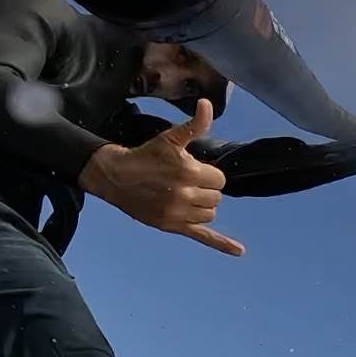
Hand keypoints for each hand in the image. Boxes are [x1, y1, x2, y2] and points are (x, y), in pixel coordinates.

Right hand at [80, 99, 244, 255]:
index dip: (208, 174)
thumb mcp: (170, 137)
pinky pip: (203, 237)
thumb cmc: (146, 155)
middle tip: (184, 183)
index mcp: (189, 172)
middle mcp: (186, 195)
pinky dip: (222, 245)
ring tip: (183, 196)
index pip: (219, 179)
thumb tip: (207, 105)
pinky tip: (239, 251)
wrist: (116, 177)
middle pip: (216, 197)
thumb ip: (194, 125)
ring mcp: (179, 213)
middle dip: (205, 189)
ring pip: (210, 214)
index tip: (191, 170)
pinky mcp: (173, 226)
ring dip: (203, 206)